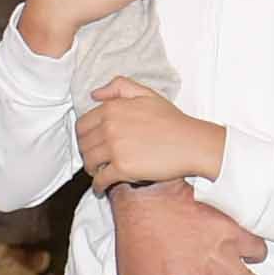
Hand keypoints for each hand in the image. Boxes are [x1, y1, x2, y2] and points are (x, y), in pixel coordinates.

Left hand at [77, 76, 225, 188]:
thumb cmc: (172, 120)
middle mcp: (109, 127)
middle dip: (87, 153)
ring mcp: (115, 148)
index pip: (82, 125)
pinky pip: (100, 179)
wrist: (191, 143)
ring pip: (89, 162)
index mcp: (112, 109)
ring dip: (91, 169)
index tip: (91, 143)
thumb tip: (95, 95)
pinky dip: (98, 186)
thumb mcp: (146, 94)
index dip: (84, 136)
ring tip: (98, 172)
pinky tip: (101, 187)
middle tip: (94, 159)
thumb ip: (119, 87)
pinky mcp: (122, 168)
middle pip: (83, 145)